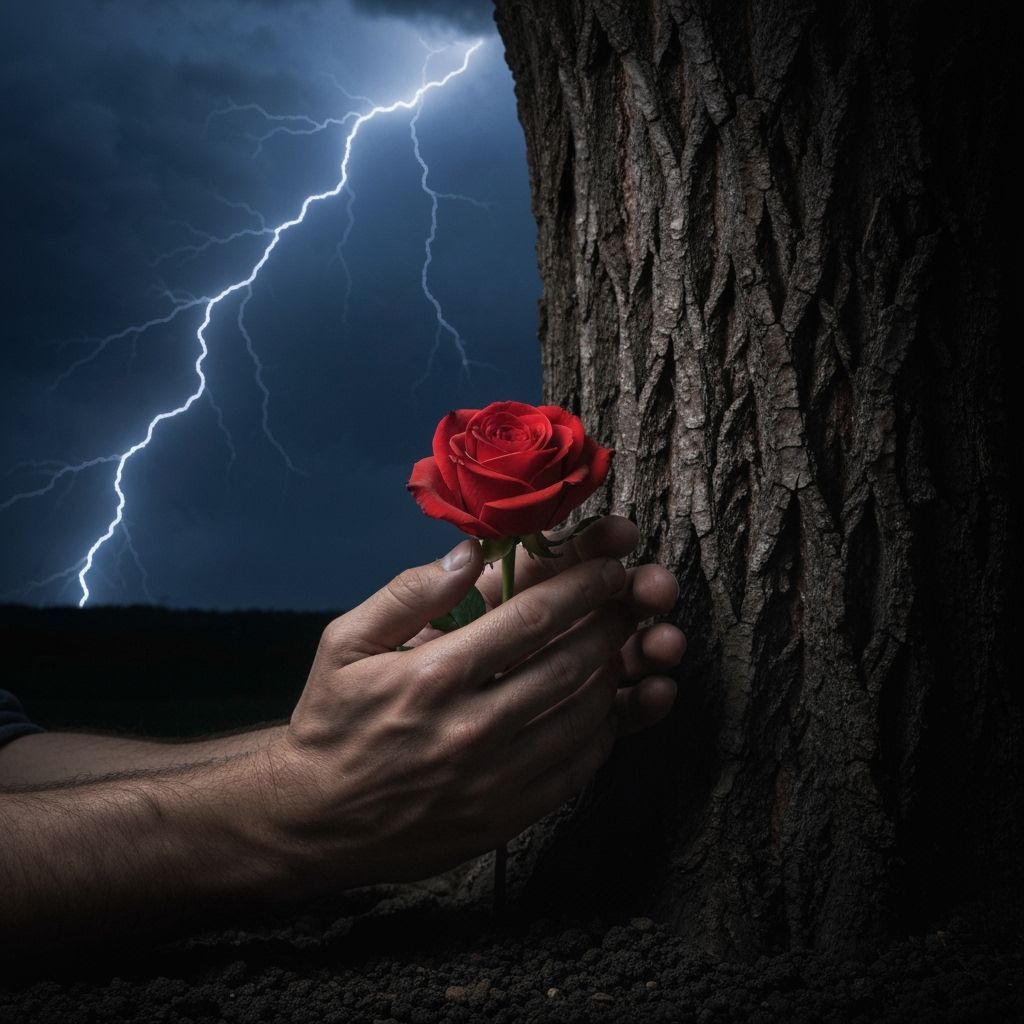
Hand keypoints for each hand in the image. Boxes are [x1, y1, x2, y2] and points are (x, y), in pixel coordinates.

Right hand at [262, 529, 683, 893]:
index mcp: (434, 675)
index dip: (582, 586)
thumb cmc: (332, 721)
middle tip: (631, 601)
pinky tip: (604, 707)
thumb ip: (409, 594)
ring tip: (623, 647)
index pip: (531, 618)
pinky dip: (601, 733)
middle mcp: (471, 727)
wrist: (315, 820)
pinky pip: (576, 770)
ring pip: (582, 716)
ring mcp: (494, 779)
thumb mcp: (346, 642)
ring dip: (614, 675)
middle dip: (612, 624)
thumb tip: (470, 553)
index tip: (610, 567)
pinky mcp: (506, 818)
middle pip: (570, 664)